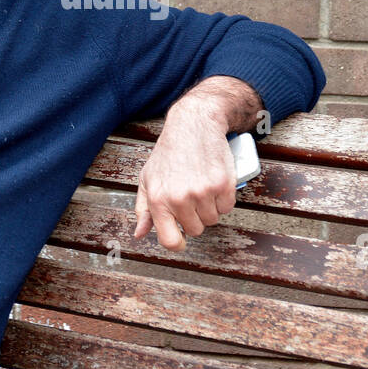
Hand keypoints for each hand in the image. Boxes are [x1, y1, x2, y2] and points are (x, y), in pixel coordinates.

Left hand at [132, 100, 236, 251]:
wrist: (193, 124)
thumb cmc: (169, 152)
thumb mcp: (147, 178)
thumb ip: (143, 209)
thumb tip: (140, 234)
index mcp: (158, 199)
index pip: (170, 240)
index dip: (178, 244)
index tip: (181, 239)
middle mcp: (180, 198)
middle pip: (195, 230)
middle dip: (195, 217)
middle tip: (191, 196)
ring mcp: (202, 192)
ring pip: (212, 219)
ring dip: (210, 207)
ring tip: (201, 187)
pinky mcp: (222, 184)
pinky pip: (227, 207)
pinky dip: (223, 199)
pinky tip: (214, 183)